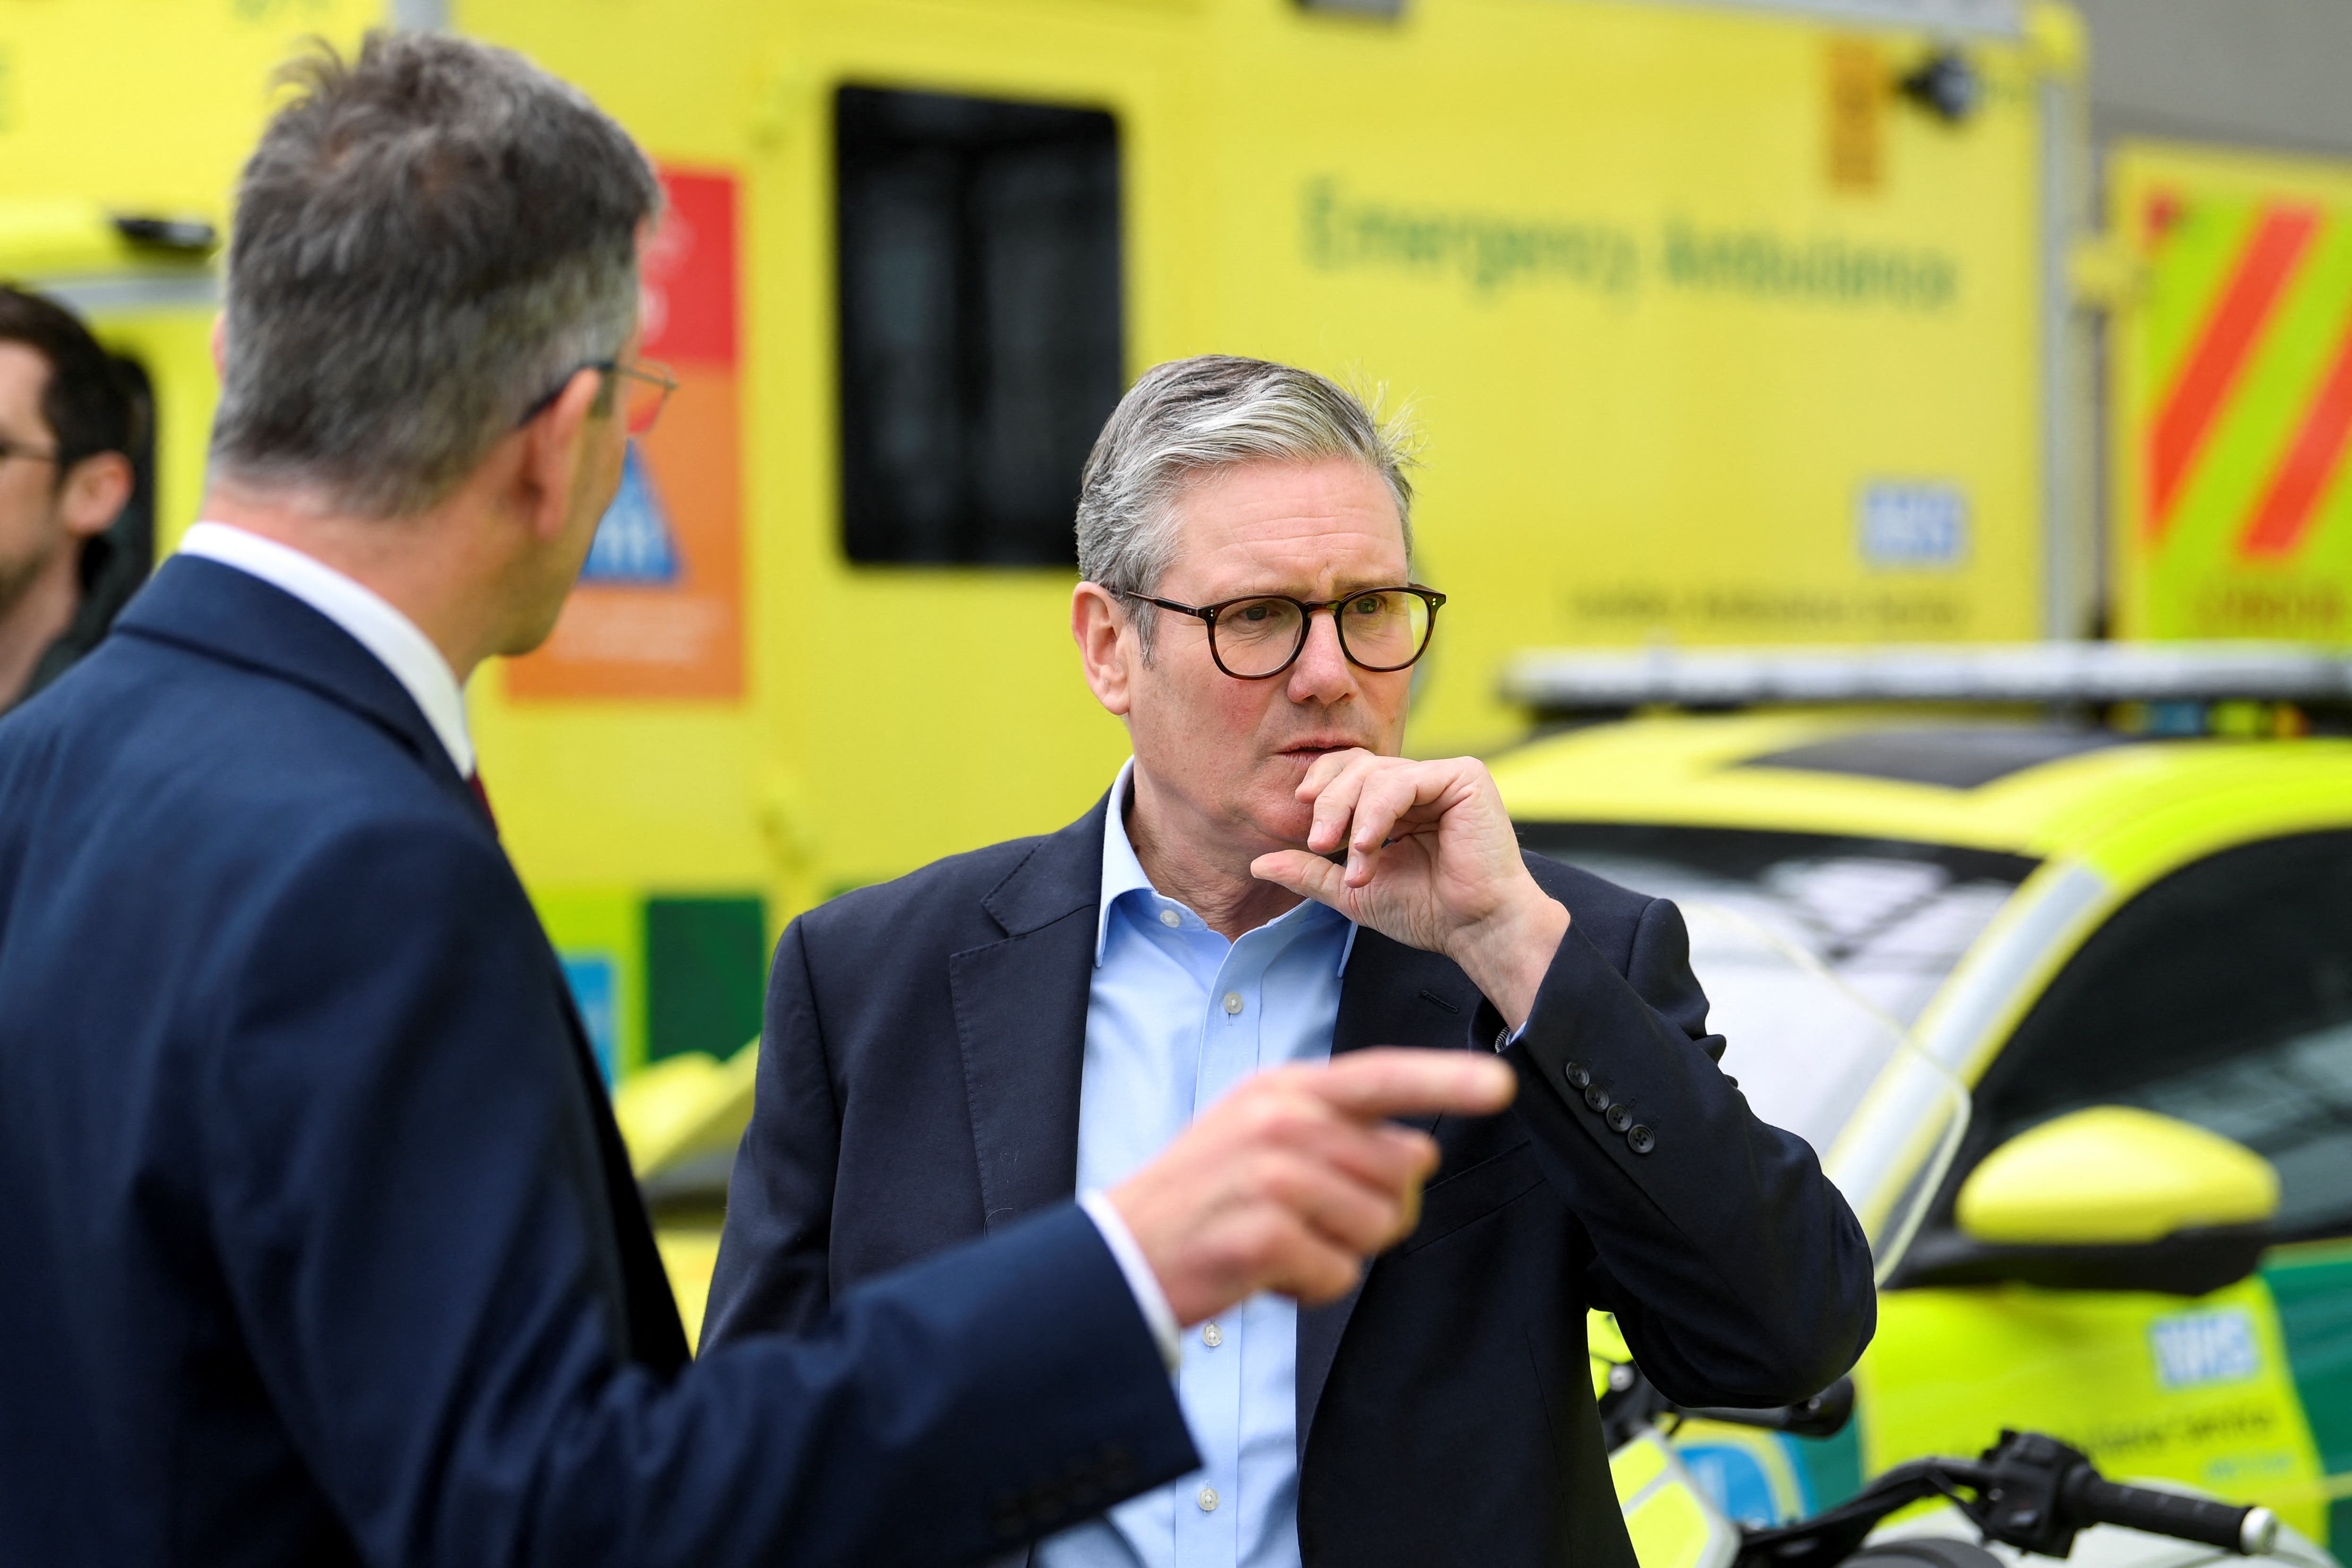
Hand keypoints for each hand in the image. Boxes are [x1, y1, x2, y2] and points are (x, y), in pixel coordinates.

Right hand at [1108, 1048, 1514, 1324]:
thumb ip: (1342, 1132)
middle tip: (1311, 1219)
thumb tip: (1421, 1153)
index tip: (1501, 1085)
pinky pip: (1339, 1275)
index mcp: (1282, 1089)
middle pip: (1398, 1171)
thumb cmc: (1205, 1195)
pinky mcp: (1262, 1237)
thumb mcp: (1262, 1134)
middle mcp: (1279, 1122)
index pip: (1380, 1076)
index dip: (1445, 1080)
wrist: (1123, 1252)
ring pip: (1376, 1226)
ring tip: (1281, 1241)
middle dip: (1374, 1210)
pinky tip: (1266, 1272)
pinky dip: (1311, 1287)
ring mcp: (1270, 1177)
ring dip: (1340, 1250)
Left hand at [1249, 751, 1569, 1028]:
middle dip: (1329, 804)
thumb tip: (1258, 863)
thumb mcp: (1352, 889)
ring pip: (1376, 773)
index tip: (1304, 822)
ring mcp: (1443, 777)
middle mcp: (1419, 784)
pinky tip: (1369, 845)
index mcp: (1396, 802)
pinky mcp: (1464, 778)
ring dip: (1353, 817)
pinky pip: (1405, 780)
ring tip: (1353, 860)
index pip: (1348, 771)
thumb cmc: (1426, 912)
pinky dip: (1378, 813)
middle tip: (1318, 843)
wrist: (1474, 930)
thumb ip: (1309, 872)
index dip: (1321, 786)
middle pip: (1356, 767)